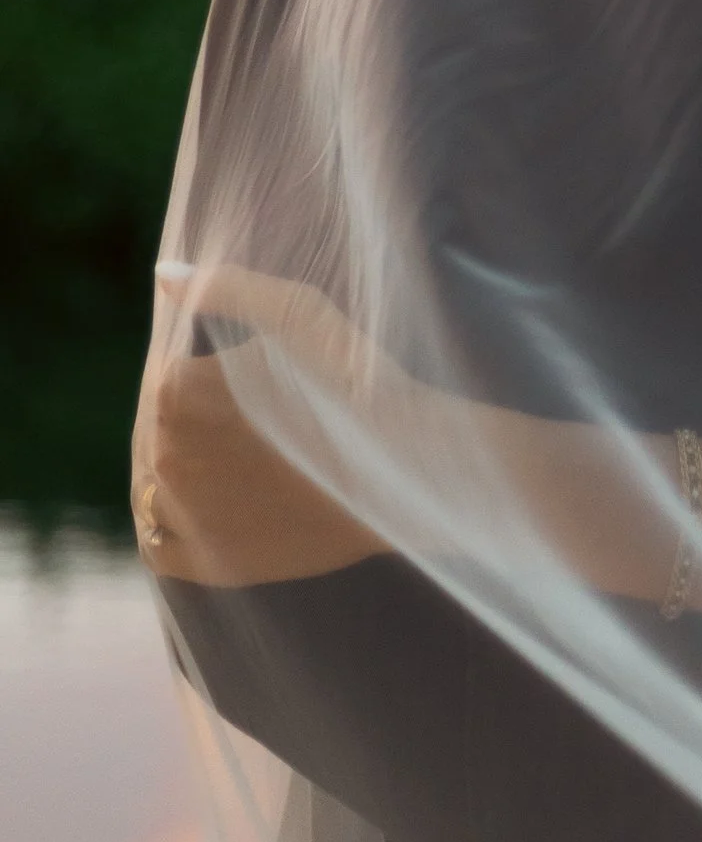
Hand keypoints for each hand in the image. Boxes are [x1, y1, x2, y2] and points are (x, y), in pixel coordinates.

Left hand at [134, 281, 388, 588]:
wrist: (408, 468)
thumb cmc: (355, 383)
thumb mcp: (297, 313)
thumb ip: (226, 289)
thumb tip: (166, 276)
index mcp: (177, 395)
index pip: (162, 374)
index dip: (196, 367)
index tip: (233, 368)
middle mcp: (165, 460)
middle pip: (156, 431)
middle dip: (189, 418)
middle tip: (243, 412)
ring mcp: (184, 518)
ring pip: (152, 487)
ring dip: (177, 469)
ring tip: (228, 454)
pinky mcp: (208, 564)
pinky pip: (161, 547)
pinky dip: (172, 527)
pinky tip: (206, 506)